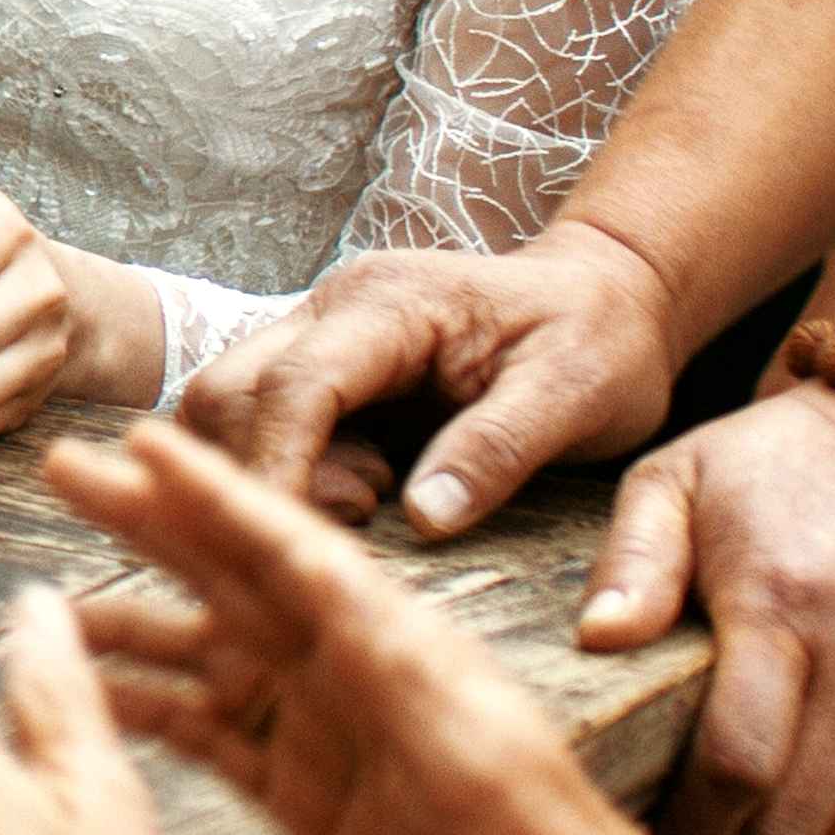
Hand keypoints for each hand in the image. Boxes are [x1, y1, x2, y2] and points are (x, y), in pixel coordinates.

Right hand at [56, 424, 740, 834]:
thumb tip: (307, 558)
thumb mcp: (457, 726)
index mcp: (380, 630)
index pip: (275, 537)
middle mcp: (339, 666)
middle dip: (146, 523)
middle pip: (222, 575)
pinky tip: (97, 705)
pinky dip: (152, 718)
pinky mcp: (303, 800)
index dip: (207, 487)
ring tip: (50, 607)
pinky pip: (211, 742)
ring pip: (202, 657)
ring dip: (131, 627)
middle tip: (65, 472)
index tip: (139, 441)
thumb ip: (376, 645)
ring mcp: (317, 732)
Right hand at [169, 219, 680, 536]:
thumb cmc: (600, 339)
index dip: (279, 464)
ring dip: (268, 472)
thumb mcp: (578, 391)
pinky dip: (285, 471)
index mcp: (389, 303)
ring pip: (227, 408)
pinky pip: (260, 423)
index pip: (295, 382)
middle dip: (263, 472)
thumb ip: (498, 447)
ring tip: (369, 504)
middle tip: (363, 517)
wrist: (607, 295)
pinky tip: (361, 494)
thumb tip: (423, 518)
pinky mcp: (321, 370)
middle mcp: (329, 309)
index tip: (291, 539)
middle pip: (228, 392)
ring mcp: (317, 336)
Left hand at [578, 388, 834, 834]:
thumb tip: (596, 641)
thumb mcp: (674, 478)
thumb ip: (632, 561)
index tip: (638, 831)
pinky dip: (830, 820)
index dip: (687, 822)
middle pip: (790, 825)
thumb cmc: (772, 465)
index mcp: (782, 608)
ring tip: (720, 826)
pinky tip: (783, 789)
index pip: (737, 765)